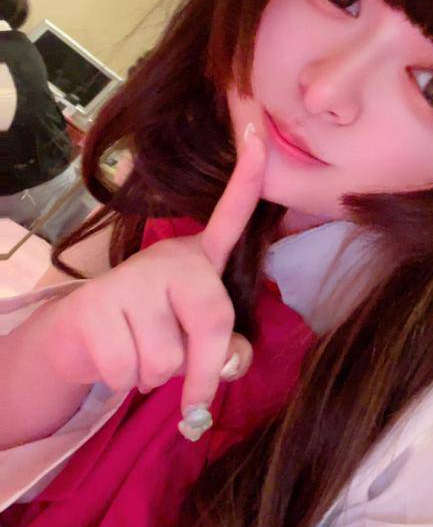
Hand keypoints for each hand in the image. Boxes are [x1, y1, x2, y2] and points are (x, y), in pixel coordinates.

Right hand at [48, 124, 265, 438]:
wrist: (81, 341)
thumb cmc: (152, 334)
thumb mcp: (196, 339)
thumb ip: (224, 350)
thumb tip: (225, 368)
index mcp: (199, 259)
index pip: (230, 215)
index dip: (248, 177)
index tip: (258, 128)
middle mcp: (168, 259)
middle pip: (214, 322)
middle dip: (204, 372)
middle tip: (193, 398)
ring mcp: (130, 280)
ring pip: (166, 360)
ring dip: (154, 375)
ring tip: (134, 350)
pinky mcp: (95, 308)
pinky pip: (129, 372)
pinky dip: (123, 382)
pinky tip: (110, 356)